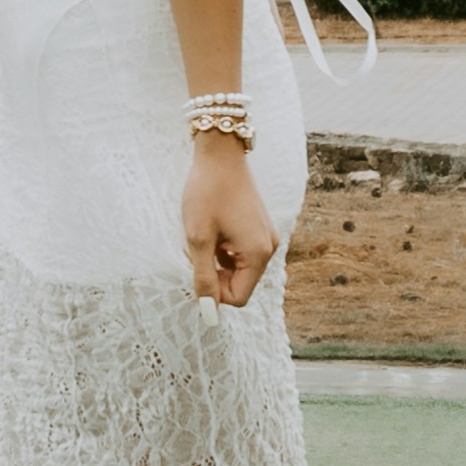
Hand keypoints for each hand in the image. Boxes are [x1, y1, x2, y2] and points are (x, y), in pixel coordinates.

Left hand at [184, 134, 276, 306]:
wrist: (220, 153)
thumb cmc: (207, 192)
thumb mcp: (199, 238)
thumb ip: (204, 277)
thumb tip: (209, 311)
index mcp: (258, 253)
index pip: (238, 298)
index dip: (214, 293)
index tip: (196, 269)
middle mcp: (269, 247)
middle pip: (241, 285)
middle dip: (217, 277)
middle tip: (197, 252)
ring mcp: (267, 235)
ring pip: (241, 269)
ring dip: (219, 262)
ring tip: (205, 236)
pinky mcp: (260, 226)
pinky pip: (243, 253)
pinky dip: (226, 250)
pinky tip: (214, 229)